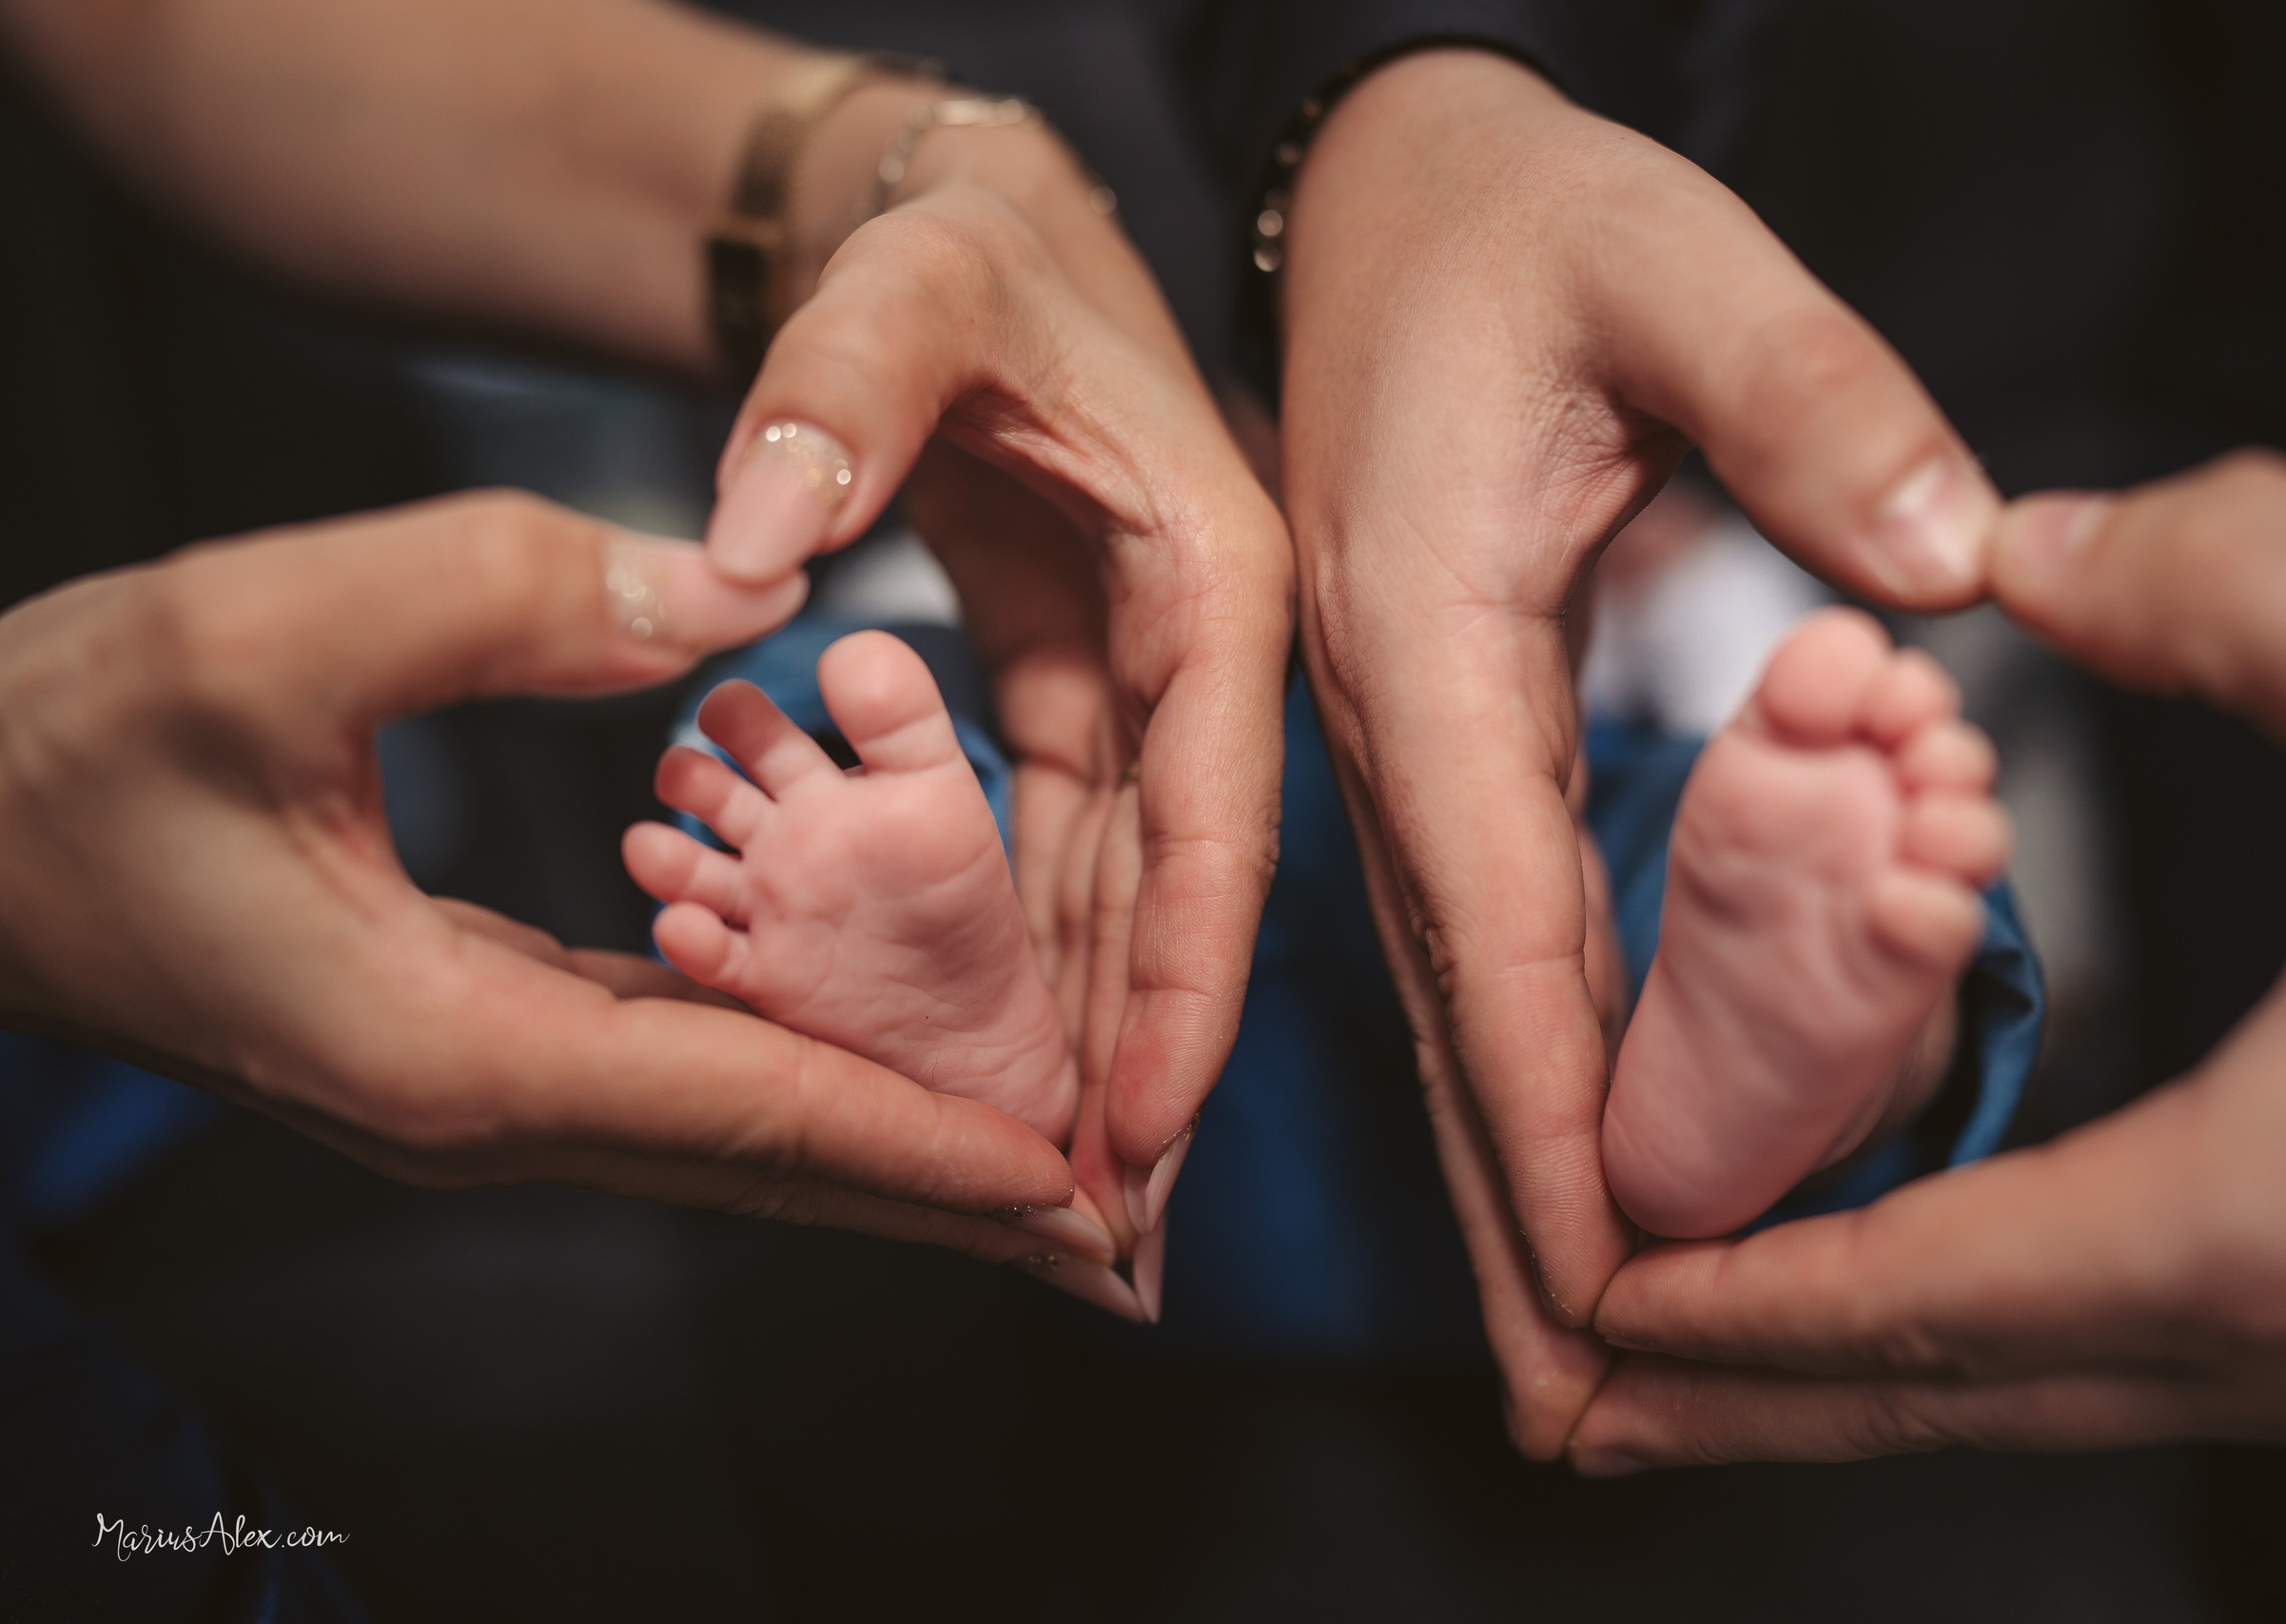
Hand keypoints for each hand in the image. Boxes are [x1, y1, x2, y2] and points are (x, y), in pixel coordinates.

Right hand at [0, 494, 1130, 1300]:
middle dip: (951, 1193)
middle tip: (1120, 1226)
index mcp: (457, 1051)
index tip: (1080, 1186)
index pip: (758, 1113)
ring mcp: (474, 1088)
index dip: (933, 1146)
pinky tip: (877, 1065)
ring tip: (1045, 1170)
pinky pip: (680, 1079)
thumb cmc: (60, 749)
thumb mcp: (256, 629)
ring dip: (891, 1154)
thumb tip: (735, 591)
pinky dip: (797, 1088)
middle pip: (773, 1162)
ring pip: (733, 1134)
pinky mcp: (468, 1037)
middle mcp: (485, 1107)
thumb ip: (501, 595)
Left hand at [701, 102, 1295, 1280]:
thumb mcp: (908, 290)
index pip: (1220, 813)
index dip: (1190, 979)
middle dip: (1147, 1054)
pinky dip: (1026, 944)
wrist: (963, 211)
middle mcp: (1196, 649)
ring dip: (1089, 1026)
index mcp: (1213, 578)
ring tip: (1054, 1178)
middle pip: (1183, 888)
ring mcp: (1137, 677)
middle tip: (1106, 1226)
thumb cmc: (964, 240)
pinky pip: (1050, 843)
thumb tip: (743, 551)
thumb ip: (833, 400)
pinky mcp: (1071, 685)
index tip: (1145, 1125)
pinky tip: (986, 1041)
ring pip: (1121, 887)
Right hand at [1277, 47, 2007, 1450]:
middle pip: (1440, 1012)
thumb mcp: (1666, 259)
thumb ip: (1804, 391)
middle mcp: (1383, 720)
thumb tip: (1949, 558)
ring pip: (1449, 994)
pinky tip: (1573, 1149)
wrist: (1382, 193)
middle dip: (1509, 1213)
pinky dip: (1522, 1066)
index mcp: (1415, 634)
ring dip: (1507, 1170)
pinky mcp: (1436, 735)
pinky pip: (1480, 933)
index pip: (1484, 921)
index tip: (1606, 1283)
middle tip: (1574, 1407)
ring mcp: (1397, 737)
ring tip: (1570, 1339)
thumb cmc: (1512, 222)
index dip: (1543, 1113)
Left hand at [1571, 452, 2285, 1467]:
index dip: (1720, 1300)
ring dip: (1855, 1386)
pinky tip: (1937, 1297)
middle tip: (1563, 1396)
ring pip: (2035, 1402)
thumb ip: (2237, 578)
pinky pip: (2133, 1370)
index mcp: (2262, 1223)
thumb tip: (2029, 546)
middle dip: (1735, 1398)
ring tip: (1692, 1365)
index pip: (1905, 1302)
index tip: (1574, 1292)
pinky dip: (1989, 1351)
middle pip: (1939, 1400)